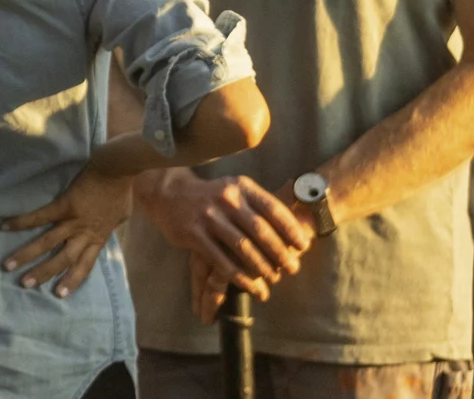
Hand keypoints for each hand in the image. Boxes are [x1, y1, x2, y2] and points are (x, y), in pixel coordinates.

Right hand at [0, 163, 133, 297]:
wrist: (117, 170)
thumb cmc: (121, 192)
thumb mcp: (122, 215)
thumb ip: (113, 225)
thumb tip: (112, 227)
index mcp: (98, 238)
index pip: (85, 265)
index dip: (73, 280)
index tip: (59, 294)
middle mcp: (83, 234)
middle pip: (62, 259)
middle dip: (43, 273)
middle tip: (25, 284)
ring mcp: (73, 220)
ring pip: (47, 242)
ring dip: (27, 255)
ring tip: (9, 265)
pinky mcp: (63, 205)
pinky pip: (40, 216)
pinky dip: (22, 221)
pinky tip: (4, 226)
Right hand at [136, 170, 311, 303]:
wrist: (169, 192)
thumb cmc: (211, 194)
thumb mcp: (235, 188)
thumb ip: (258, 203)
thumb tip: (292, 225)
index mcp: (242, 187)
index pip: (272, 208)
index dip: (290, 229)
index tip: (303, 246)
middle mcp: (227, 199)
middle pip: (260, 230)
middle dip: (280, 252)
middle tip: (293, 269)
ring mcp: (209, 217)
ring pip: (242, 247)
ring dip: (261, 267)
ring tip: (274, 279)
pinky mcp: (194, 234)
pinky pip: (220, 260)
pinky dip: (238, 276)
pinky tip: (249, 286)